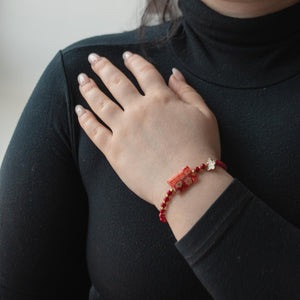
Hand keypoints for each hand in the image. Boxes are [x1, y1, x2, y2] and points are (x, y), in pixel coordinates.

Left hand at [75, 51, 220, 207]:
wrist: (188, 183)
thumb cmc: (201, 149)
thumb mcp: (204, 115)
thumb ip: (188, 92)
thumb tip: (173, 74)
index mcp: (161, 99)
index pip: (144, 73)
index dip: (134, 61)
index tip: (126, 55)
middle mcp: (138, 110)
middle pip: (116, 82)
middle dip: (103, 67)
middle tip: (93, 58)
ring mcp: (123, 130)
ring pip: (101, 103)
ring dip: (89, 89)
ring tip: (81, 79)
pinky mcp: (114, 151)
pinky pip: (95, 131)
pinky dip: (85, 119)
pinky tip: (78, 110)